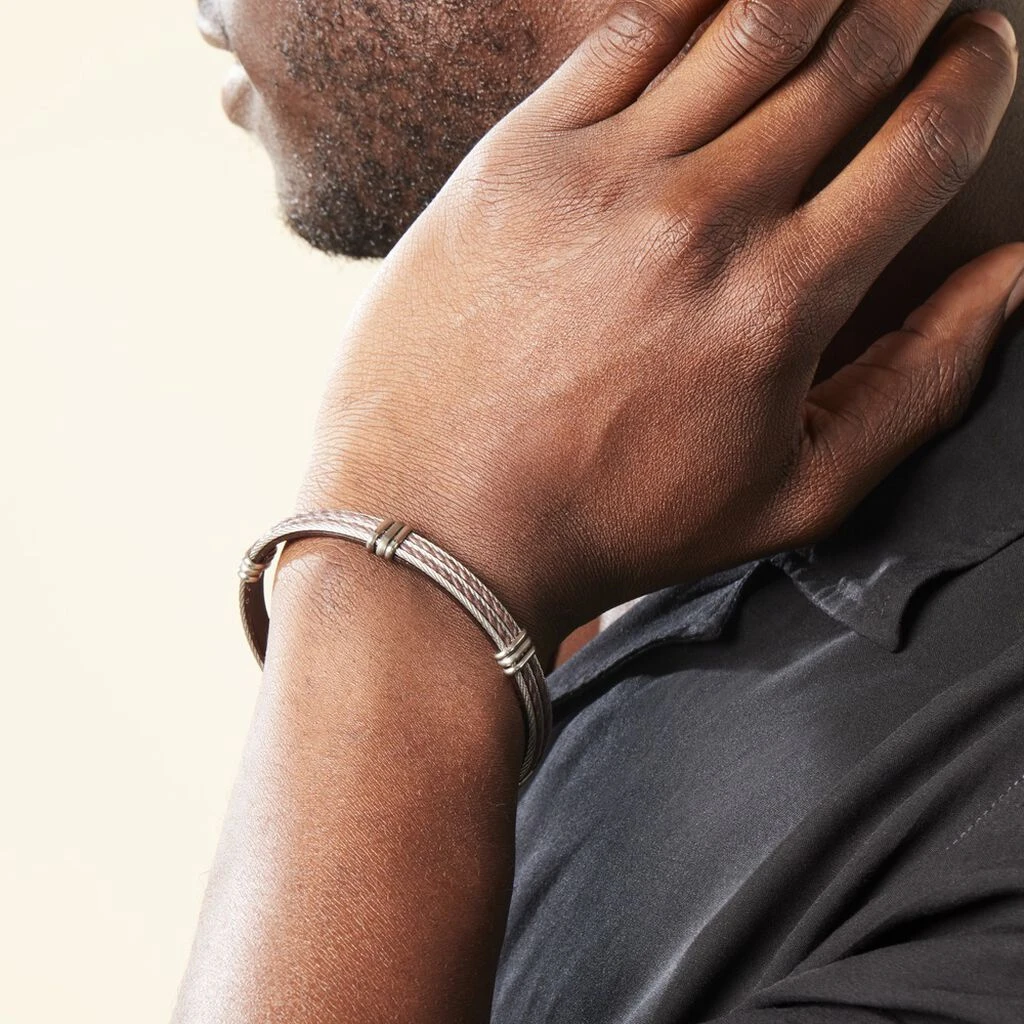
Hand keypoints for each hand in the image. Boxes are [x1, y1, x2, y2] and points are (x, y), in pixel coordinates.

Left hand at [293, 0, 1021, 657]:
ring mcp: (603, 175)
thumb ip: (921, 385)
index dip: (977, 74)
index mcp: (786, 301)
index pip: (924, 139)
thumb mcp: (794, 494)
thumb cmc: (618, 520)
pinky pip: (629, 30)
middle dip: (915, 0)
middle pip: (849, 53)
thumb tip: (1015, 276)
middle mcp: (704, 217)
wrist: (442, 522)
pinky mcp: (518, 156)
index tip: (986, 46)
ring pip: (748, 20)